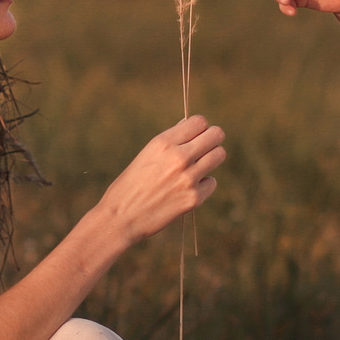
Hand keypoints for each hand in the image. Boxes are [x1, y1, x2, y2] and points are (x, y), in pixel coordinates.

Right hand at [92, 114, 225, 243]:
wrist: (121, 218)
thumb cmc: (130, 185)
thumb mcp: (146, 155)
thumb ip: (170, 142)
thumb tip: (190, 126)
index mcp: (163, 143)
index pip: (199, 122)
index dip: (200, 127)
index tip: (196, 135)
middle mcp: (179, 157)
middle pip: (216, 135)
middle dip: (212, 139)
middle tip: (205, 147)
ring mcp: (189, 178)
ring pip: (219, 155)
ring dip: (211, 159)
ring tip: (197, 167)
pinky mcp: (194, 198)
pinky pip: (212, 182)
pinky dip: (203, 185)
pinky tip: (187, 189)